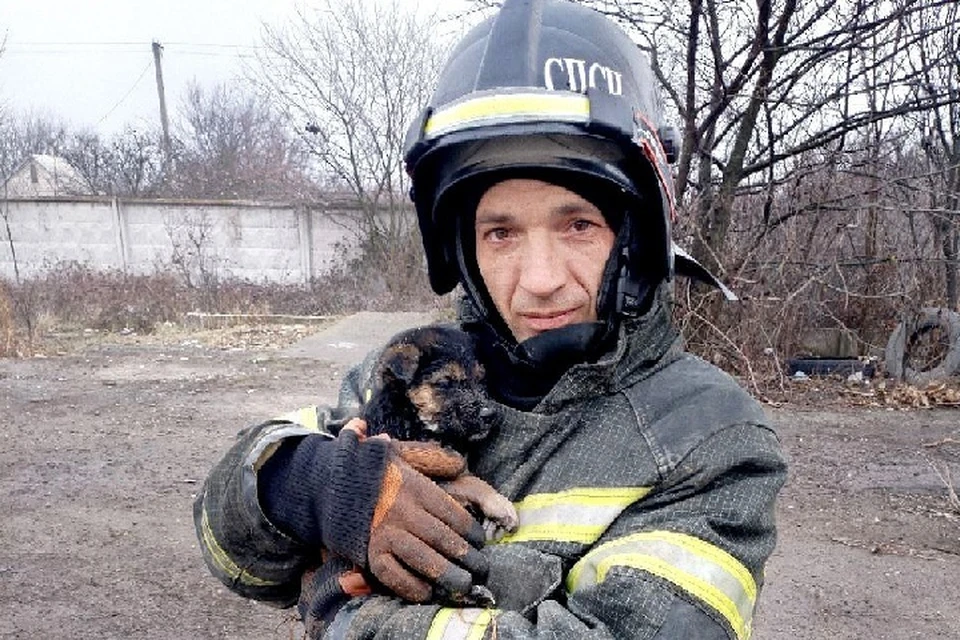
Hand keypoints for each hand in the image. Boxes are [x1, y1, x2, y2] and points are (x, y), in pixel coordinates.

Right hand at [366, 441, 488, 601]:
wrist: (327, 483)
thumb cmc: (372, 470)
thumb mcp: (402, 454)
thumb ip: (431, 458)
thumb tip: (459, 463)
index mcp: (415, 487)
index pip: (452, 514)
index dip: (471, 532)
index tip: (480, 543)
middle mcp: (402, 511)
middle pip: (443, 539)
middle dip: (467, 557)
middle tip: (481, 570)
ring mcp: (384, 533)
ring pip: (423, 559)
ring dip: (446, 575)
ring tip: (463, 584)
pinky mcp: (368, 552)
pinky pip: (394, 575)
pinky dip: (412, 587)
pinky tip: (427, 592)